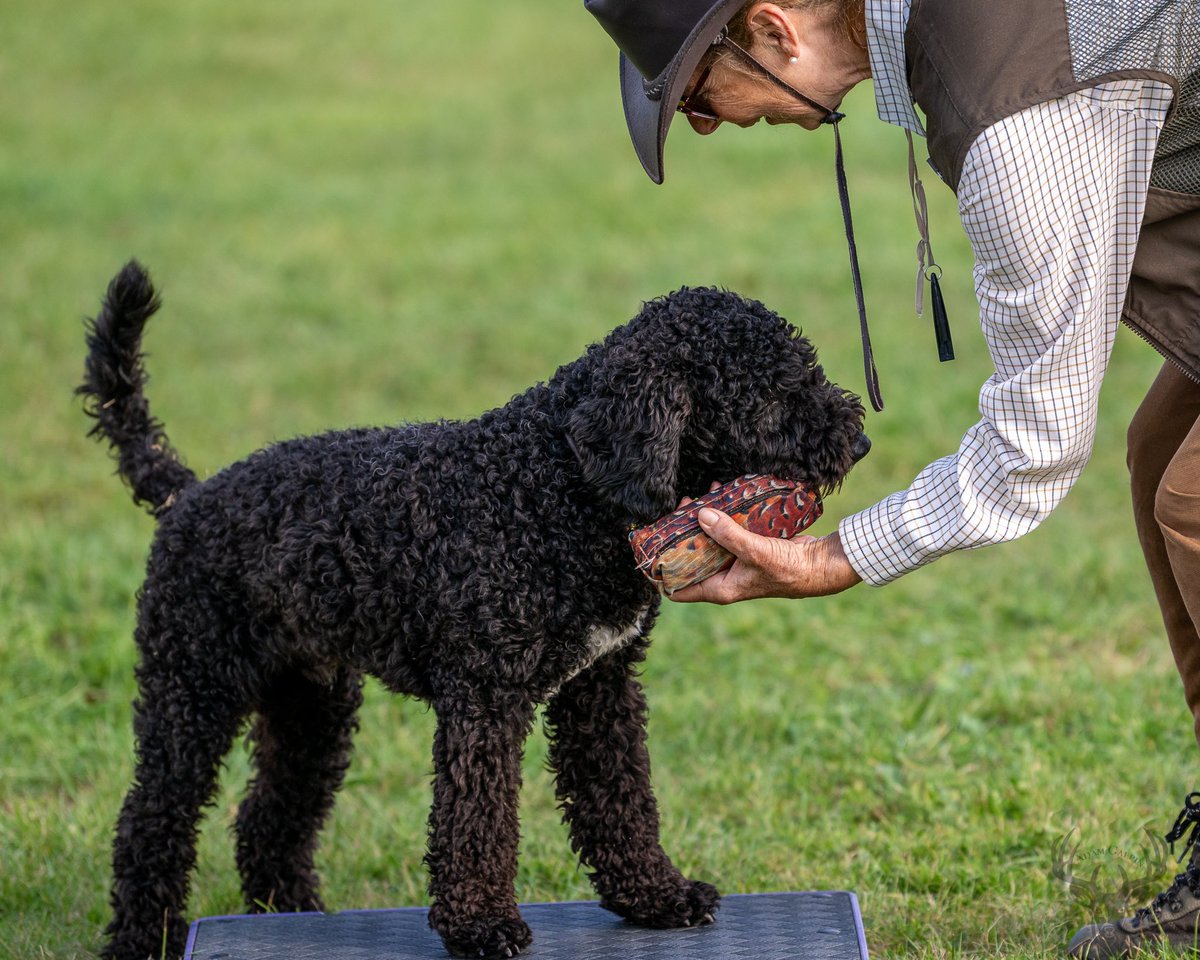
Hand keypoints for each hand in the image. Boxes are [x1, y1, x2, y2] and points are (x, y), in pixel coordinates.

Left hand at [668, 508, 861, 603]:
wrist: (819, 566)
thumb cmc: (788, 569)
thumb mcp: (755, 552)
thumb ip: (728, 535)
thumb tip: (700, 515)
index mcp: (718, 588)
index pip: (677, 588)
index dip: (659, 572)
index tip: (650, 548)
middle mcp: (722, 577)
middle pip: (690, 557)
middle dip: (683, 533)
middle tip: (682, 508)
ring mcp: (734, 563)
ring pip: (708, 541)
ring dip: (704, 519)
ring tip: (703, 495)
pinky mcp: (746, 548)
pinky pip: (727, 531)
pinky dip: (723, 516)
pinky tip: (722, 495)